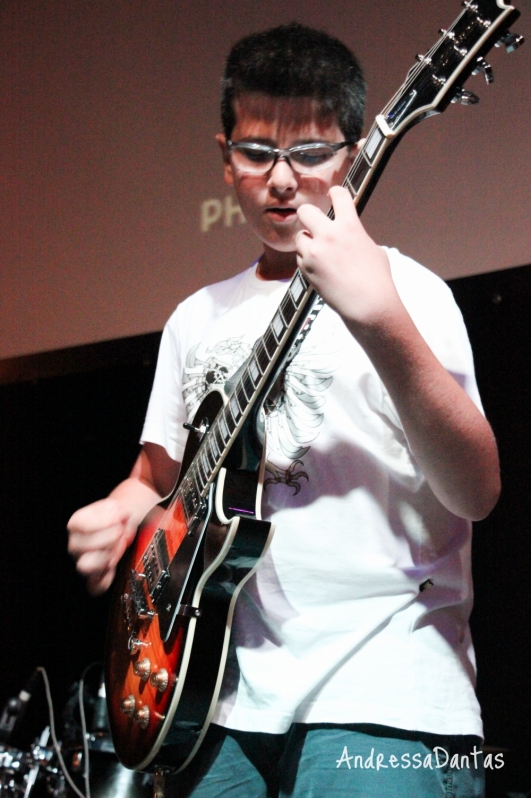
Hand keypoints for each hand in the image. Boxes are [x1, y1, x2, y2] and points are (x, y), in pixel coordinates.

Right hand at [67, 497, 136, 594]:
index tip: (119, 519)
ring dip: (106, 556)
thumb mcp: (115, 507)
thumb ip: (117, 510)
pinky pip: (94, 587)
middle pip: (83, 546)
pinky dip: (106, 580)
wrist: (120, 526)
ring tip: (118, 547)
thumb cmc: (114, 518)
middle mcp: (75, 544)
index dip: (105, 523)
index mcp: (76, 524)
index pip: (83, 526)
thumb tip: (120, 515)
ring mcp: (82, 561)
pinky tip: (114, 567)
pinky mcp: (92, 577)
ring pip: (85, 566)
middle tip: (121, 532)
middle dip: (108, 538)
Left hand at [296, 185, 399, 327]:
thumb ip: (356, 236)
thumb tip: (348, 234)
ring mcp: (315, 252)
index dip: (335, 193)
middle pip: (305, 211)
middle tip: (314, 223)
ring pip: (299, 237)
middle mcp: (329, 235)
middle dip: (309, 215)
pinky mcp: (306, 269)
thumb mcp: (373, 249)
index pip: (338, 195)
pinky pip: (300, 257)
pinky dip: (307, 260)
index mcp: (350, 226)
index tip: (333, 195)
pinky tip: (320, 268)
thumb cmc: (377, 279)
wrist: (367, 305)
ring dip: (307, 242)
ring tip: (321, 254)